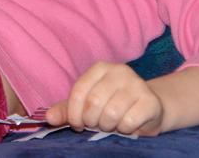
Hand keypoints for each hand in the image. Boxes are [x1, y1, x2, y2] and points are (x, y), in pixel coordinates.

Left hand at [46, 62, 162, 135]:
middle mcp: (119, 71)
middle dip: (92, 121)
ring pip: (111, 113)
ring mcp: (137, 84)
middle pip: (94, 102)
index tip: (78, 124)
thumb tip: (49, 117)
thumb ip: (67, 110)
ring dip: (109, 126)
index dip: (74, 114)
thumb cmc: (113, 105)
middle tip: (98, 124)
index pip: (79, 91)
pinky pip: (129, 121)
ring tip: (112, 124)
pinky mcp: (150, 100)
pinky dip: (124, 129)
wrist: (149, 108)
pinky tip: (127, 125)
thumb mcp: (87, 106)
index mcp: (100, 68)